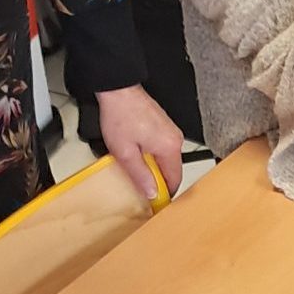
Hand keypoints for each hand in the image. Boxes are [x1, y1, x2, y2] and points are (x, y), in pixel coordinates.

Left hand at [96, 84, 184, 201]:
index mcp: (170, 147)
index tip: (155, 203)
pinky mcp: (163, 126)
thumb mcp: (125, 152)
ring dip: (153, 168)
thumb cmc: (121, 115)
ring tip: (134, 166)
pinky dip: (152, 156)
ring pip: (166, 159)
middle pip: (171, 170)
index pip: (174, 180)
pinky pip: (162, 148)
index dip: (165, 194)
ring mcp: (170, 131)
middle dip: (157, 181)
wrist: (118, 90)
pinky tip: (136, 153)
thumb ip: (140, 175)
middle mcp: (175, 138)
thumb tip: (151, 192)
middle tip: (140, 185)